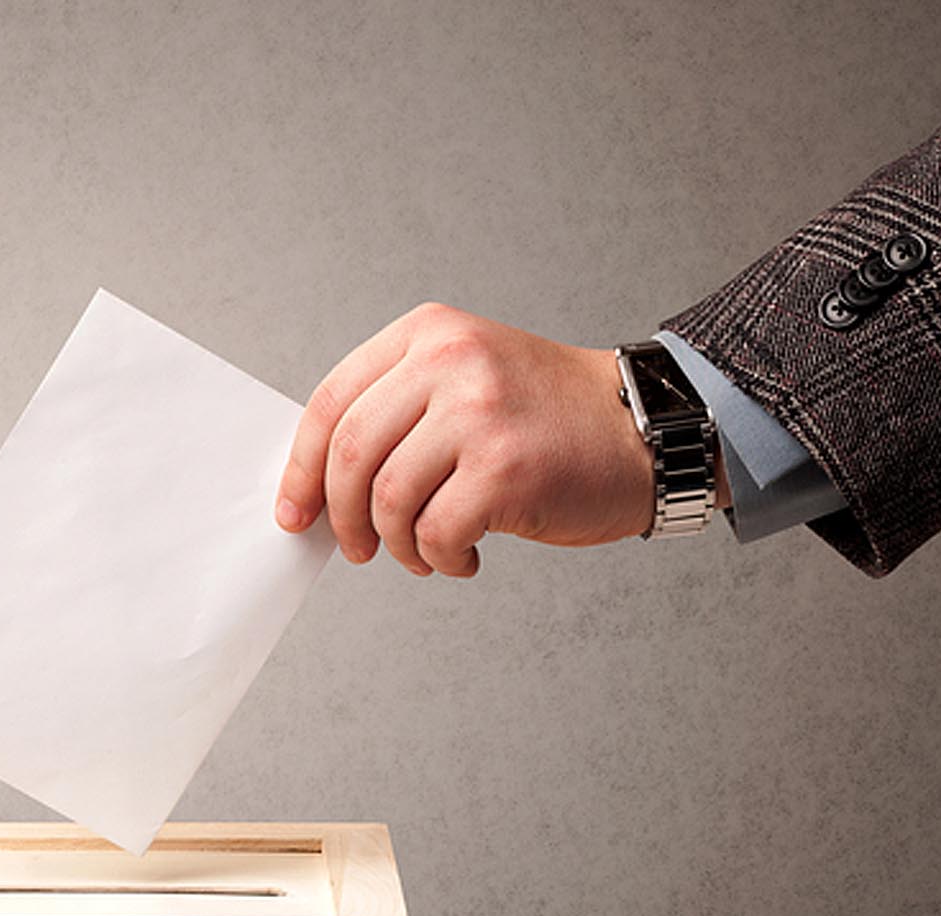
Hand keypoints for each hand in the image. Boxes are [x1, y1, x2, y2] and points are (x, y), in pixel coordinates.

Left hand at [274, 304, 716, 575]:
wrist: (645, 429)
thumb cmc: (548, 419)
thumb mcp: (466, 380)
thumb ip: (397, 411)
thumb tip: (318, 483)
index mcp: (429, 333)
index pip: (332, 401)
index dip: (302, 467)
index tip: (295, 511)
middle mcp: (451, 361)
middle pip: (350, 454)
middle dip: (341, 516)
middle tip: (357, 548)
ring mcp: (480, 413)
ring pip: (388, 499)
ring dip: (396, 544)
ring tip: (423, 553)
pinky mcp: (506, 468)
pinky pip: (435, 531)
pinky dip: (439, 558)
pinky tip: (463, 556)